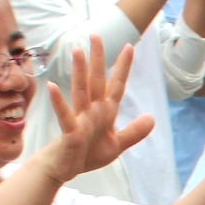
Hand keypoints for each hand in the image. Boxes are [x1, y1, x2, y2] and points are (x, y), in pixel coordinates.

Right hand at [35, 37, 152, 183]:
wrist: (64, 168)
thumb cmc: (86, 154)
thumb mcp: (117, 144)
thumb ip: (134, 132)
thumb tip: (152, 118)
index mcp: (104, 112)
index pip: (116, 86)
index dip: (123, 68)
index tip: (129, 47)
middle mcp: (91, 111)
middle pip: (96, 81)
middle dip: (98, 59)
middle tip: (96, 35)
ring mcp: (79, 119)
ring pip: (80, 92)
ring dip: (79, 72)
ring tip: (77, 51)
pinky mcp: (70, 133)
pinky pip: (64, 116)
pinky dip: (58, 102)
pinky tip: (52, 87)